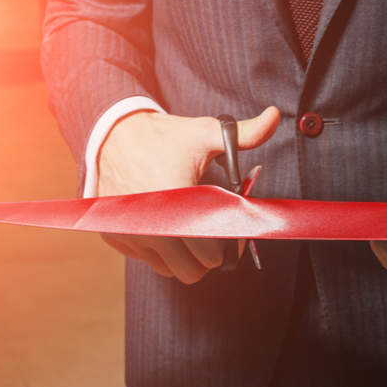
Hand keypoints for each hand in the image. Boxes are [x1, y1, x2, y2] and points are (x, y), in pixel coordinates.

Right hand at [98, 107, 279, 283]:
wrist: (113, 134)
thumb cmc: (165, 137)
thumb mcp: (206, 133)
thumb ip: (246, 133)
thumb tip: (274, 116)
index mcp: (177, 203)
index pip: (211, 254)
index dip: (226, 246)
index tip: (228, 230)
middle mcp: (150, 225)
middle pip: (193, 271)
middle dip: (207, 256)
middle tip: (210, 231)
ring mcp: (130, 234)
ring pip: (171, 270)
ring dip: (183, 257)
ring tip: (188, 228)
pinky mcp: (115, 238)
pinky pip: (148, 260)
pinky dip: (160, 251)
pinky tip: (165, 224)